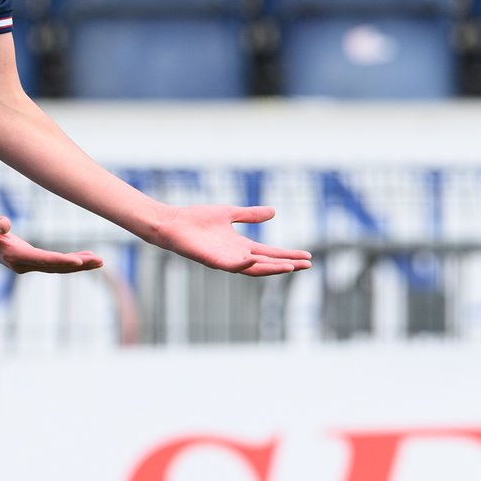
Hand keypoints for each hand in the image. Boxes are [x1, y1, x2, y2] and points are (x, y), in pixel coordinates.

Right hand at [0, 210, 103, 274]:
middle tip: (100, 261)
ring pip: (57, 267)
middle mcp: (22, 264)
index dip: (63, 261)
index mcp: (15, 256)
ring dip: (78, 264)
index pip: (44, 260)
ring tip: (99, 260)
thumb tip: (6, 224)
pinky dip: (69, 261)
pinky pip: (53, 263)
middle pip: (55, 267)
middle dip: (78, 264)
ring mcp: (27, 264)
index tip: (80, 261)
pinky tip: (83, 258)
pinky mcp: (30, 260)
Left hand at [149, 205, 311, 276]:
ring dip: (271, 268)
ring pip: (252, 268)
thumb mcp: (230, 214)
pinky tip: (254, 258)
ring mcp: (224, 259)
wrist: (173, 222)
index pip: (270, 253)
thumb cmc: (197, 219)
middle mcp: (236, 255)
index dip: (288, 255)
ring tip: (290, 266)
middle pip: (266, 263)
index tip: (308, 257)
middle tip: (307, 265)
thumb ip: (250, 215)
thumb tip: (274, 211)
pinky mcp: (211, 259)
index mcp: (241, 246)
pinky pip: (230, 265)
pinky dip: (243, 263)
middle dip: (286, 264)